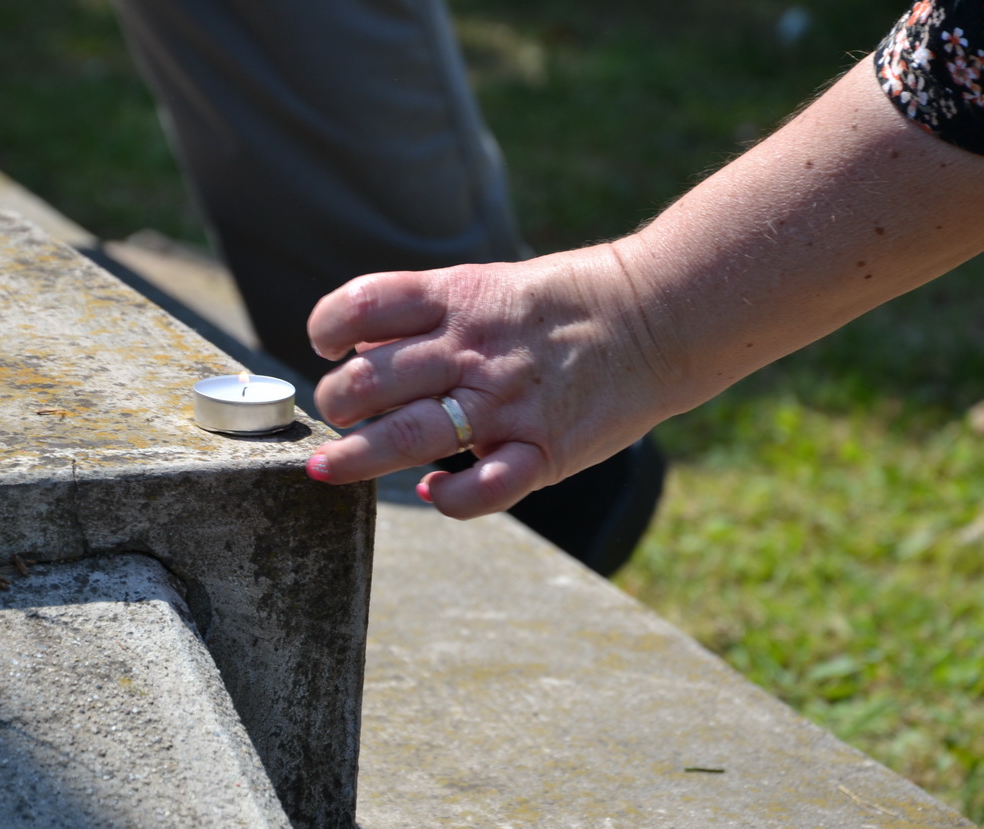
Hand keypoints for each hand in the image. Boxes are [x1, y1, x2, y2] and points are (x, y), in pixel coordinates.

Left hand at [304, 247, 679, 517]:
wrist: (658, 315)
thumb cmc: (565, 303)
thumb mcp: (490, 284)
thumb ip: (427, 314)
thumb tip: (360, 347)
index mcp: (457, 299)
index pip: (362, 306)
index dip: (327, 328)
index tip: (325, 346)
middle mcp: (472, 350)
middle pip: (370, 380)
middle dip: (336, 403)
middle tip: (337, 414)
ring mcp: (505, 403)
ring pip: (408, 436)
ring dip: (358, 456)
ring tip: (330, 466)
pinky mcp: (543, 450)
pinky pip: (483, 488)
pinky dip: (450, 498)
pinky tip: (433, 492)